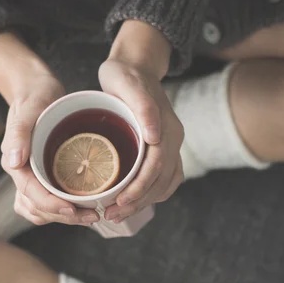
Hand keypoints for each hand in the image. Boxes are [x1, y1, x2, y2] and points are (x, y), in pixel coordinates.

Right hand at [0, 32, 98, 226]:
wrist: (38, 90)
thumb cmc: (35, 95)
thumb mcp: (30, 108)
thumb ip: (19, 133)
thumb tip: (13, 162)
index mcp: (15, 163)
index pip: (31, 194)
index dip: (52, 205)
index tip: (74, 210)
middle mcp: (21, 174)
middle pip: (39, 208)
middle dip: (65, 216)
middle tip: (94, 215)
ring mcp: (33, 178)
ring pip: (43, 211)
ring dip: (65, 218)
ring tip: (92, 215)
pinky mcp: (44, 177)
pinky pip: (50, 203)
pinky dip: (64, 210)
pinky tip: (85, 208)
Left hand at [99, 22, 183, 221]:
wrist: (135, 66)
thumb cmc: (125, 75)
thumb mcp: (127, 82)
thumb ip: (143, 106)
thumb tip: (155, 137)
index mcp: (168, 129)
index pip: (156, 167)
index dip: (139, 189)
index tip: (118, 203)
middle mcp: (173, 140)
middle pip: (161, 182)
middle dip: (137, 202)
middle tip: (110, 216)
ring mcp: (170, 147)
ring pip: (164, 185)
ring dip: (143, 203)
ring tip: (116, 214)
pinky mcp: (163, 151)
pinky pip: (164, 180)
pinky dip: (150, 195)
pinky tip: (130, 203)